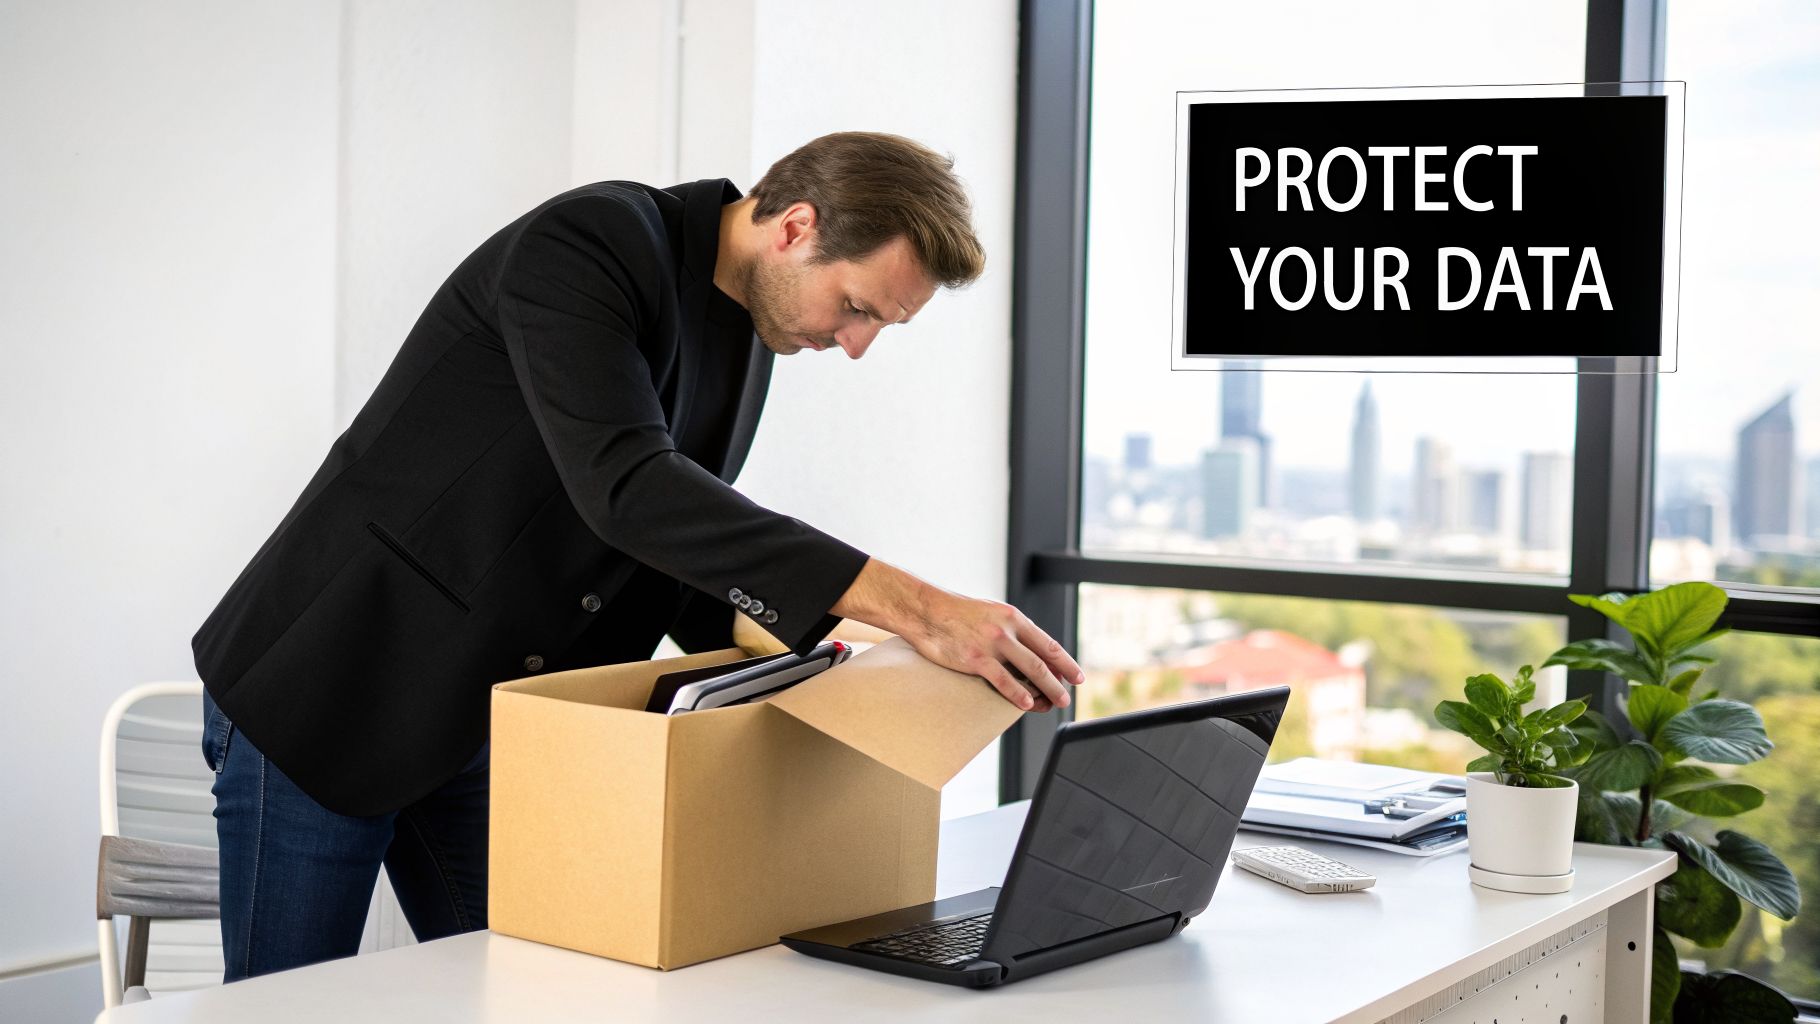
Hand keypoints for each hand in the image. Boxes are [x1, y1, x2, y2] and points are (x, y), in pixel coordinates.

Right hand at [831, 558, 1083, 711]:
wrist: (925, 609)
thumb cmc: (955, 613)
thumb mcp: (989, 612)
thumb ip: (1008, 628)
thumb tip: (1027, 648)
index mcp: (1013, 616)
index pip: (1047, 642)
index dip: (1065, 661)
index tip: (1075, 675)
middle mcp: (1007, 629)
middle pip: (1043, 658)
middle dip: (1061, 679)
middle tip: (1070, 694)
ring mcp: (992, 644)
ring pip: (1030, 670)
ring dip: (1048, 688)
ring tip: (1056, 702)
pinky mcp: (975, 659)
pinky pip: (1003, 680)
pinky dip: (1018, 694)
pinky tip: (1027, 704)